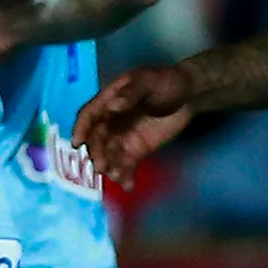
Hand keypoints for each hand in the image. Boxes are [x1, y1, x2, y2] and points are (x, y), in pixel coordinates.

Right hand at [73, 63, 195, 181]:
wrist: (190, 94)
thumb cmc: (166, 81)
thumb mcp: (149, 81)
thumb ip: (131, 93)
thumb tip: (112, 106)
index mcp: (109, 100)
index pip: (89, 115)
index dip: (81, 128)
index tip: (77, 143)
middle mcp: (111, 121)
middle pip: (97, 139)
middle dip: (97, 153)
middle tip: (102, 166)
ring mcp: (123, 136)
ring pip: (109, 155)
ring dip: (110, 167)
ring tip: (117, 176)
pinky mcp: (137, 150)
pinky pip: (126, 165)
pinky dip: (125, 176)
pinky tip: (128, 185)